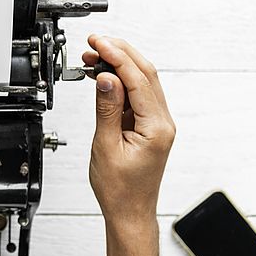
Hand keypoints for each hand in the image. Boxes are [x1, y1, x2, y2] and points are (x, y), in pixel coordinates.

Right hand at [83, 35, 175, 223]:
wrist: (129, 212)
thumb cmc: (120, 189)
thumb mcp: (106, 147)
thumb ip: (107, 109)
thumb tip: (105, 78)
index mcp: (157, 127)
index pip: (138, 79)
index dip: (116, 57)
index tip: (98, 44)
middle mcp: (163, 122)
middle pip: (145, 74)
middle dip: (119, 53)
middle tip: (94, 43)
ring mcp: (158, 123)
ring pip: (142, 81)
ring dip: (119, 65)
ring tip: (93, 57)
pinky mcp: (149, 126)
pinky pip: (136, 95)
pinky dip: (120, 81)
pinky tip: (103, 76)